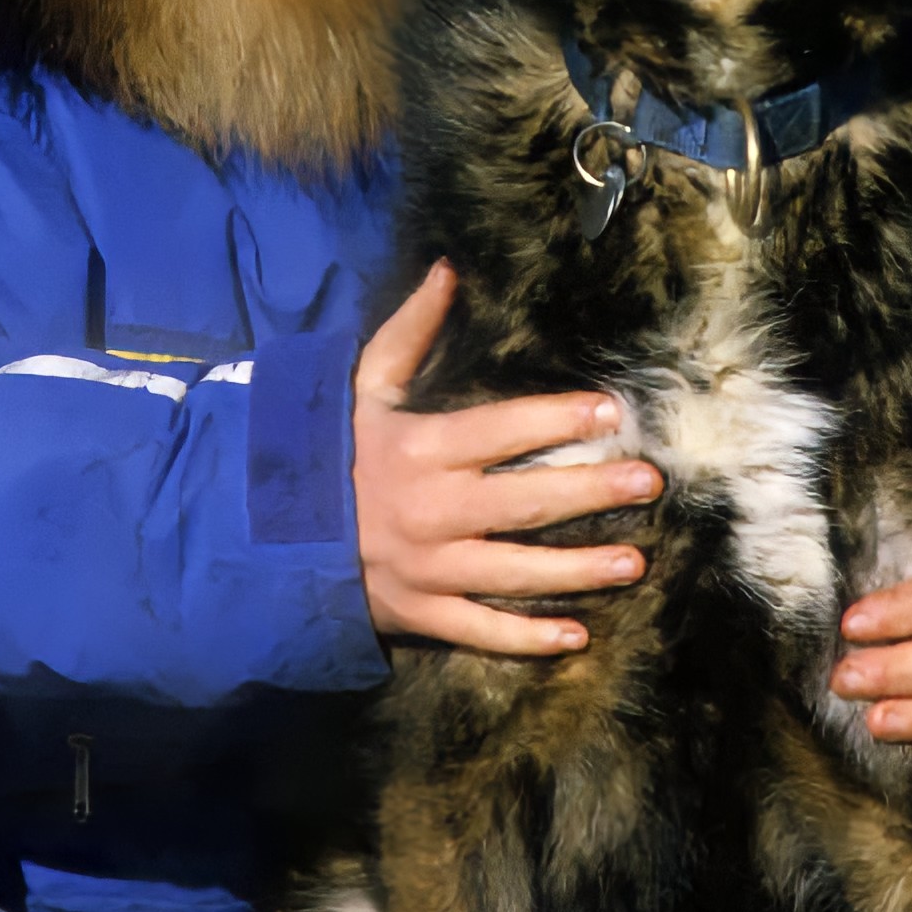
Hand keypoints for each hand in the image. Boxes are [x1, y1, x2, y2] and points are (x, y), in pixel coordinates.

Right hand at [354, 261, 663, 656]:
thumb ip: (409, 333)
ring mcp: (426, 568)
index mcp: (419, 450)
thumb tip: (447, 271)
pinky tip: (576, 637)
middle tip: (648, 484)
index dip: (559, 418)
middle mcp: (429, 510)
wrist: (263, 535)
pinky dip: (526, 640)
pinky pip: (479, 630)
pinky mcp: (418, 614)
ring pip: (514, 573)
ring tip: (634, 563)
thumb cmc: (326, 454)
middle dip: (591, 492)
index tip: (612, 411)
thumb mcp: (361, 389)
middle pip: (524, 502)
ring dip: (578, 571)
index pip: (501, 430)